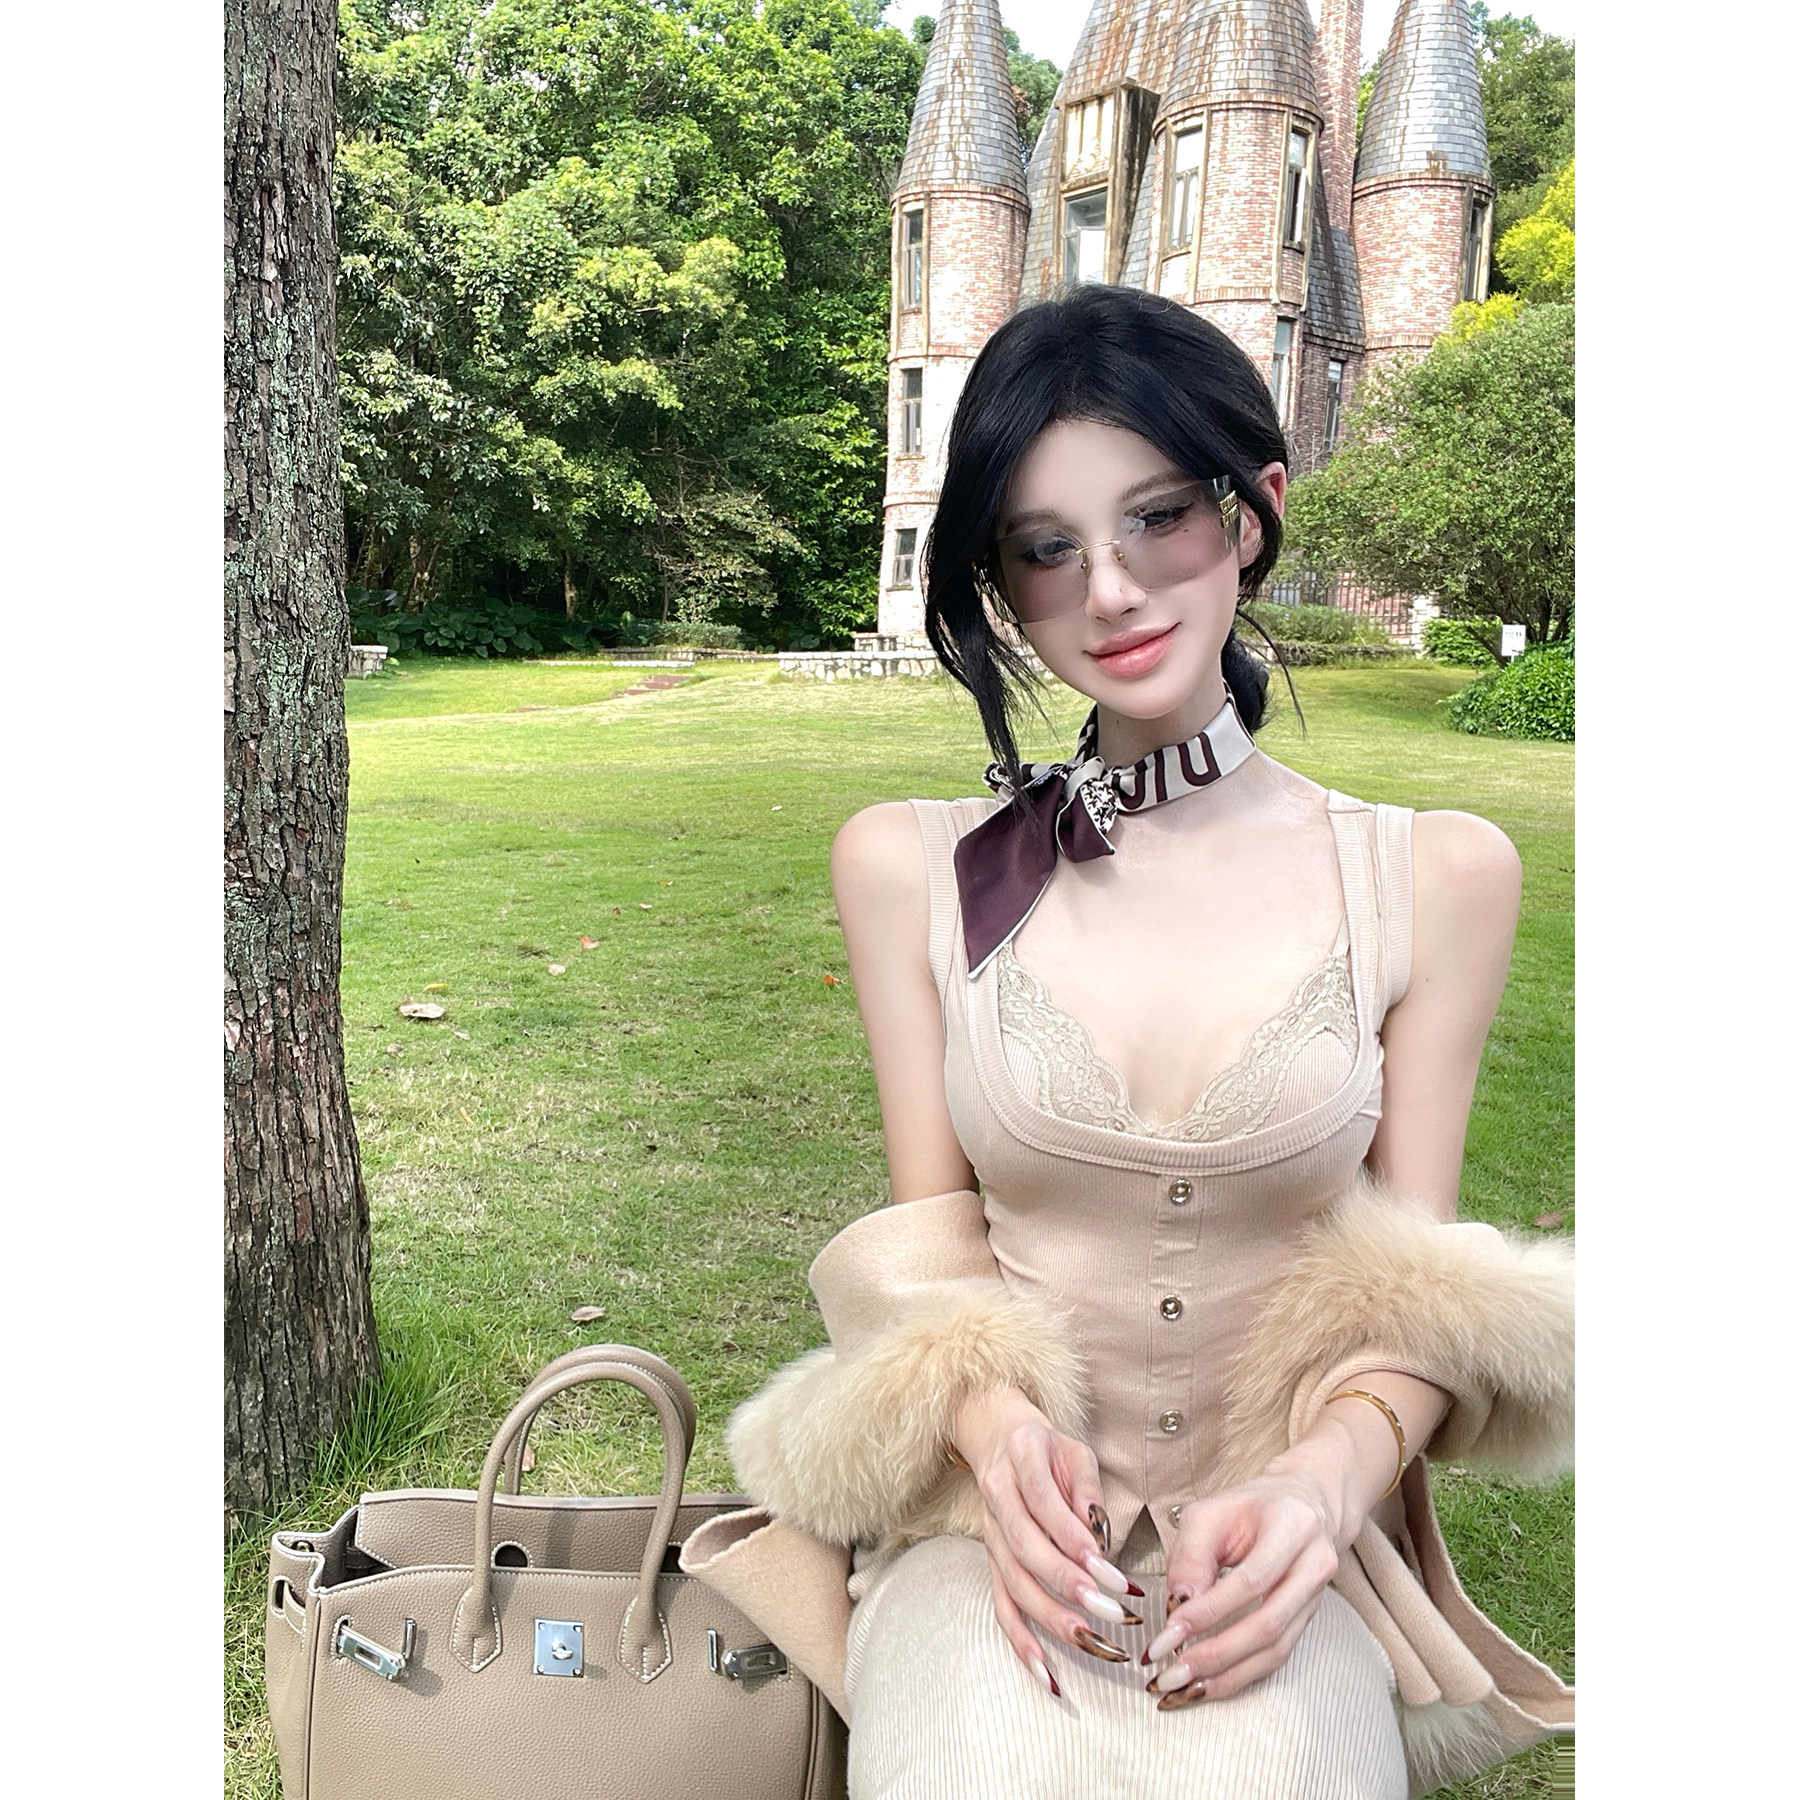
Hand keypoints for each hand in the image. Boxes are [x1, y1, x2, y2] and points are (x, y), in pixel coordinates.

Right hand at [952, 1386, 1143, 1693]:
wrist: (999, 1439)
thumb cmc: (1048, 1448)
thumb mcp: (1076, 1451)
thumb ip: (1089, 1489)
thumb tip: (1100, 1535)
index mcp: (1019, 1459)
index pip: (1042, 1502)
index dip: (1072, 1537)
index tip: (1107, 1567)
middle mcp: (996, 1497)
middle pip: (1026, 1548)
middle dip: (1068, 1584)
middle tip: (1111, 1612)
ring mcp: (990, 1533)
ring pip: (1013, 1582)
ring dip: (1051, 1617)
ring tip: (1091, 1642)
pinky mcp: (992, 1561)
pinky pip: (1002, 1605)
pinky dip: (1021, 1640)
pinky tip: (1046, 1671)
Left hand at [1141, 1467, 1343, 1708]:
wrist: (1302, 1505)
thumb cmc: (1250, 1507)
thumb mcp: (1211, 1512)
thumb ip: (1192, 1555)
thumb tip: (1178, 1606)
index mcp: (1293, 1526)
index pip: (1251, 1580)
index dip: (1209, 1612)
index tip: (1168, 1634)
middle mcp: (1315, 1565)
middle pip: (1268, 1624)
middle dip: (1216, 1654)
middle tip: (1172, 1671)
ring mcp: (1316, 1597)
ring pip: (1276, 1648)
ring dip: (1227, 1674)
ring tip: (1185, 1687)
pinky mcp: (1308, 1621)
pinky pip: (1278, 1656)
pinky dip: (1242, 1674)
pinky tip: (1210, 1684)